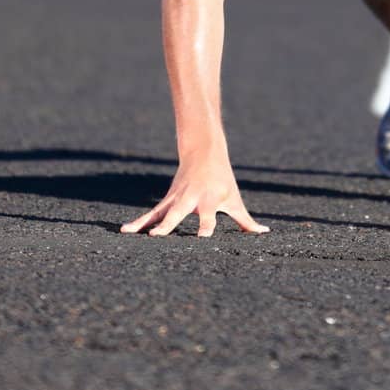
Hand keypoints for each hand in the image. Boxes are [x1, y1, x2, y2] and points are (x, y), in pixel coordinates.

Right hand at [120, 156, 267, 238]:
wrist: (204, 151)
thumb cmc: (222, 180)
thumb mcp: (235, 198)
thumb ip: (246, 221)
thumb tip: (265, 233)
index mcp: (210, 198)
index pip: (209, 215)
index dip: (206, 226)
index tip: (202, 238)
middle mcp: (191, 198)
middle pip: (179, 212)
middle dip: (169, 224)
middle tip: (157, 236)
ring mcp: (176, 198)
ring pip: (159, 211)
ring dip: (145, 222)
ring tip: (129, 233)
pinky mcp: (167, 199)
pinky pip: (151, 213)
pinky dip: (139, 221)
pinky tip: (124, 231)